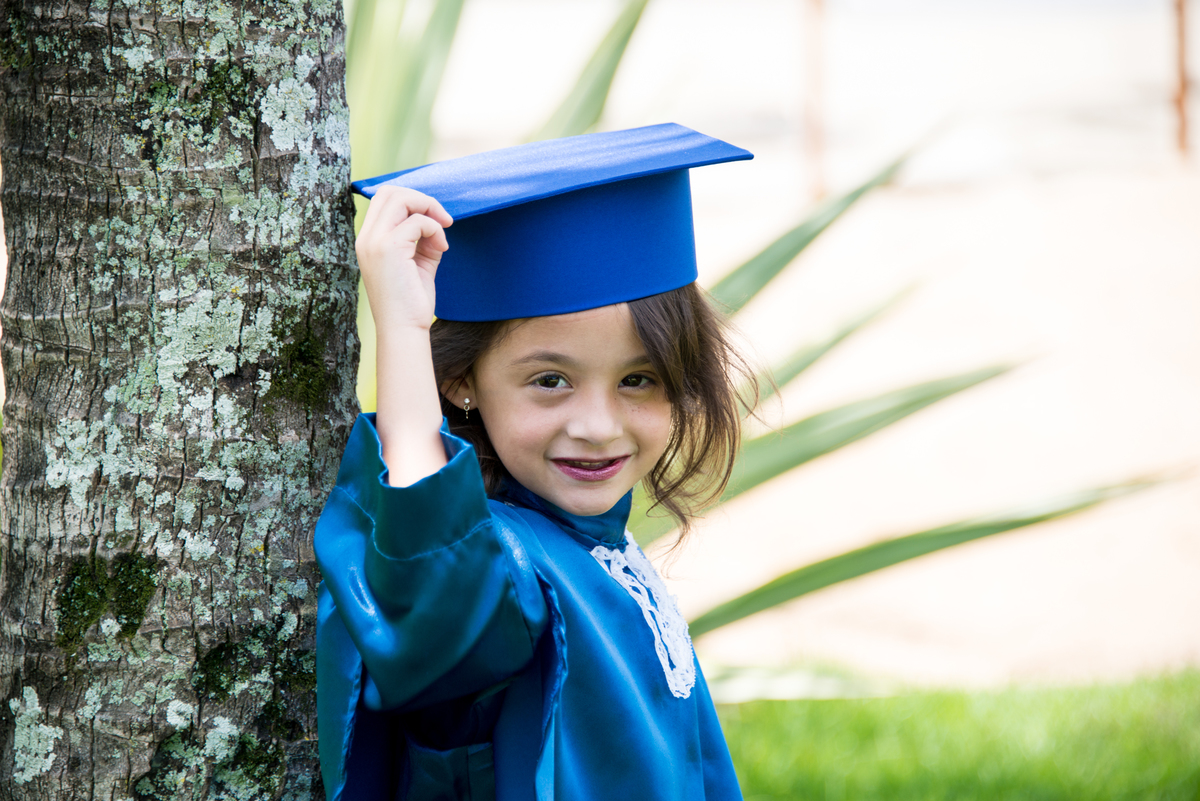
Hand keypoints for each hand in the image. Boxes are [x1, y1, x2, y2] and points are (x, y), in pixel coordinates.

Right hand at [356, 186, 452, 330]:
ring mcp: (374, 242)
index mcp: (369, 240)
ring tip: (444, 231)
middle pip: (391, 192)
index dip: (412, 200)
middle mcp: (366, 238)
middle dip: (422, 199)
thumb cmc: (412, 302)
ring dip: (429, 209)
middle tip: (443, 219)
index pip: (384, 199)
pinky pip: (417, 221)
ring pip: (401, 198)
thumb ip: (424, 239)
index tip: (434, 219)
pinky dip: (435, 229)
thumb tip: (436, 221)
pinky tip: (442, 248)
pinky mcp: (388, 249)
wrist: (404, 329)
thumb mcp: (419, 262)